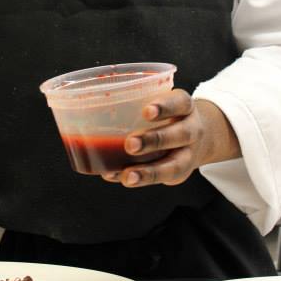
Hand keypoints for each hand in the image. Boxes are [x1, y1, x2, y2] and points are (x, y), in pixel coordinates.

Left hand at [100, 89, 240, 188]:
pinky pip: (161, 178)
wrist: (198, 138)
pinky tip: (118, 176)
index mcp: (185, 107)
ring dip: (148, 171)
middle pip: (180, 134)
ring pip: (173, 165)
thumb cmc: (165, 115)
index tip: (146, 111)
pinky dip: (140, 178)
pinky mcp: (179, 173)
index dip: (164, 107)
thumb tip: (82, 111)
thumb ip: (134, 103)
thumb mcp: (161, 102)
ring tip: (126, 176)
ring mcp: (189, 154)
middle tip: (130, 144)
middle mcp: (192, 130)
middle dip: (155, 140)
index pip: (180, 102)